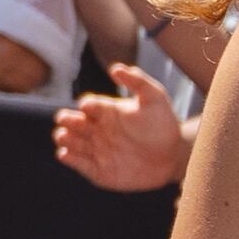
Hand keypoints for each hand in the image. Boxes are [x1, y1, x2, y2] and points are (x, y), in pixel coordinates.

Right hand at [55, 64, 188, 191]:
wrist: (174, 157)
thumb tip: (115, 68)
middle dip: (66, 120)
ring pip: (70, 142)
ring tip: (64, 136)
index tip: (88, 106)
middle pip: (72, 122)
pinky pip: (78, 164)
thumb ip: (138, 81)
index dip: (86, 105)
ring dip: (64, 138)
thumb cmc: (164, 125)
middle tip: (67, 120)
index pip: (89, 105)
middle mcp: (97, 129)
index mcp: (106, 112)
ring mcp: (95, 149)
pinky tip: (66, 155)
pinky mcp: (98, 170)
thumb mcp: (155, 99)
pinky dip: (68, 159)